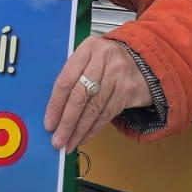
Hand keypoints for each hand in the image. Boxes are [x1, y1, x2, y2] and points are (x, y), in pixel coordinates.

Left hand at [44, 37, 149, 152]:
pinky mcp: (129, 90)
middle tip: (57, 140)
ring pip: (93, 108)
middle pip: (80, 95)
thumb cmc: (106, 63)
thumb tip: (53, 112)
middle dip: (66, 122)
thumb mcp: (89, 59)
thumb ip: (73, 78)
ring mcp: (118, 74)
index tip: (49, 124)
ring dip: (79, 130)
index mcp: (88, 48)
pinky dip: (93, 129)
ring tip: (69, 144)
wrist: (143, 61)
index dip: (56, 104)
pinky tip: (84, 137)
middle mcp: (103, 58)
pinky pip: (107, 114)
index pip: (66, 79)